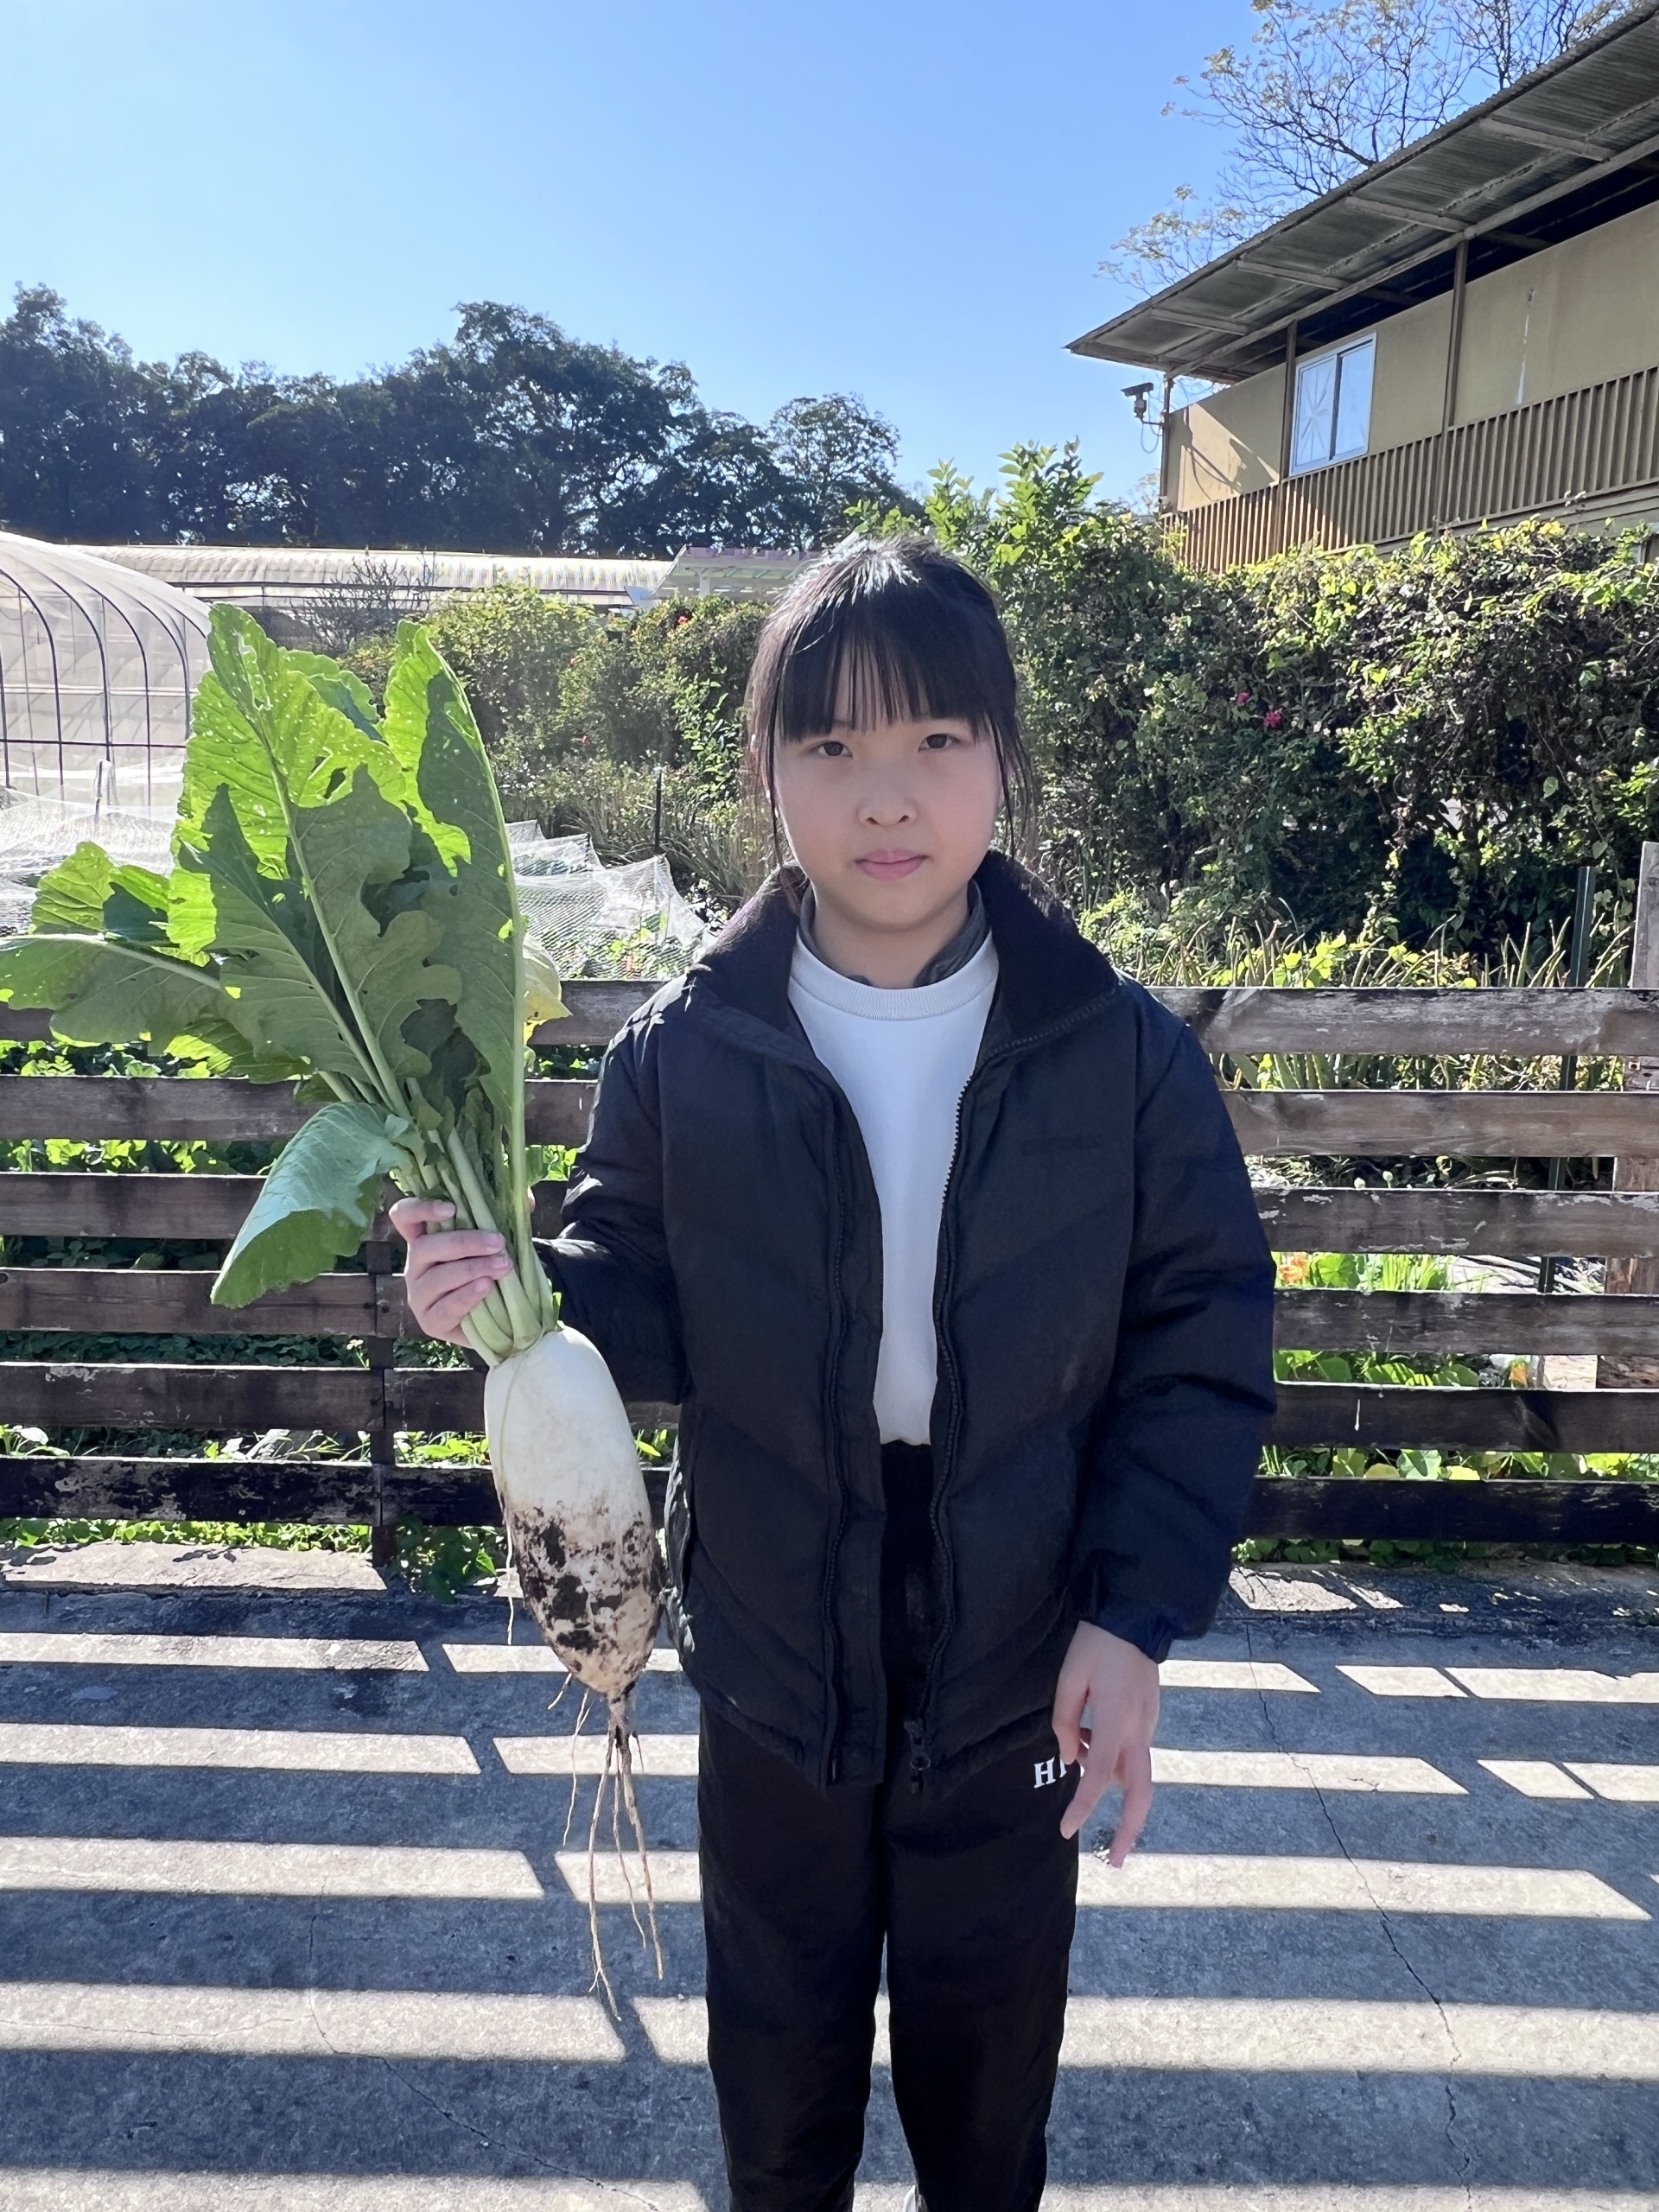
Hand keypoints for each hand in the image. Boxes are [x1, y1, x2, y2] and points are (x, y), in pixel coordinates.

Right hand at [389, 1197, 511, 1345]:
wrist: (494, 1319)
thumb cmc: (487, 1272)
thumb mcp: (493, 1244)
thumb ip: (505, 1218)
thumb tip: (526, 1202)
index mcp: (424, 1238)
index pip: (404, 1216)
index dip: (420, 1208)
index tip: (451, 1208)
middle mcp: (415, 1265)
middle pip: (423, 1247)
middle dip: (463, 1243)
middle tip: (498, 1243)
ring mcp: (419, 1294)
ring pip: (436, 1278)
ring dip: (472, 1269)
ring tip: (502, 1266)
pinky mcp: (430, 1321)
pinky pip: (445, 1308)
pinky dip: (467, 1296)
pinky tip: (486, 1287)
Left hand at [1051, 1621, 1159, 1859]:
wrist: (1137, 1618)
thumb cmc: (1098, 1645)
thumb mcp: (1070, 1677)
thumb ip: (1065, 1722)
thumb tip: (1070, 1759)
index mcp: (1117, 1721)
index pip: (1098, 1776)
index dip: (1081, 1807)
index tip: (1066, 1830)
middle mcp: (1140, 1730)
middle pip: (1141, 1793)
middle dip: (1128, 1831)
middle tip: (1113, 1862)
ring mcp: (1149, 1725)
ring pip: (1135, 1773)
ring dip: (1111, 1784)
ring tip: (1079, 1755)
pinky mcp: (1150, 1719)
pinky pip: (1132, 1752)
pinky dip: (1111, 1760)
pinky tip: (1087, 1739)